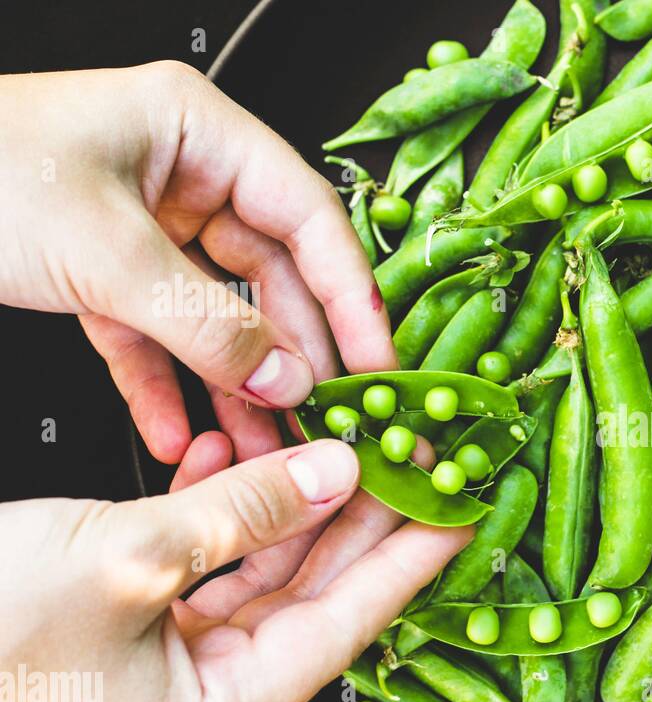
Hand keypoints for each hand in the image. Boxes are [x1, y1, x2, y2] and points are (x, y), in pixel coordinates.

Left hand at [0, 62, 394, 464]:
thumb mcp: (103, 251)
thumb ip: (207, 322)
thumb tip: (288, 379)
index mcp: (198, 133)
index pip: (308, 218)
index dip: (353, 295)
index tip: (378, 363)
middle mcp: (181, 175)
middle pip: (271, 276)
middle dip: (291, 355)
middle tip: (322, 419)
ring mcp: (143, 225)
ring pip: (216, 316)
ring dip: (234, 385)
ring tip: (258, 446)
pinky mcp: (100, 272)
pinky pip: (151, 336)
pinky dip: (163, 386)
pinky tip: (176, 436)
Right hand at [0, 433, 469, 701]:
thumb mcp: (128, 556)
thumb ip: (245, 514)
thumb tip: (336, 473)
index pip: (341, 631)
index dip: (403, 566)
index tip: (457, 515)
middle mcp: (200, 695)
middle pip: (311, 597)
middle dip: (359, 523)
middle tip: (414, 463)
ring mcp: (168, 658)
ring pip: (264, 569)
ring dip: (294, 502)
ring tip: (340, 438)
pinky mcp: (135, 616)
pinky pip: (208, 558)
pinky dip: (225, 505)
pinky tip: (232, 451)